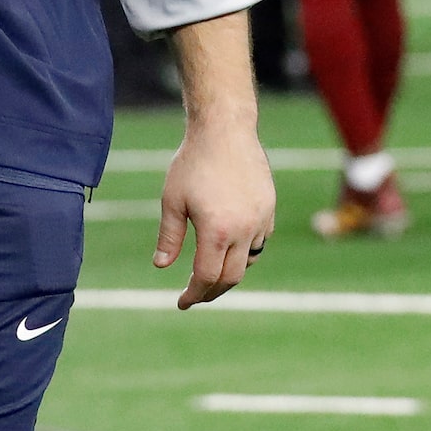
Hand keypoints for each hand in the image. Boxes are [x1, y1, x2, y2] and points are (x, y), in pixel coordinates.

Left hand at [154, 109, 274, 309]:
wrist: (224, 129)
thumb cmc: (193, 162)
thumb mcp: (172, 200)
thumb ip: (169, 237)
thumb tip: (161, 266)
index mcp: (216, 231)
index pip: (207, 277)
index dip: (194, 294)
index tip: (182, 302)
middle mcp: (243, 229)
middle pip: (231, 277)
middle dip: (212, 291)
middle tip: (196, 295)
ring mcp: (260, 219)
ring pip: (249, 260)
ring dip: (230, 272)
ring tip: (211, 272)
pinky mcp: (268, 208)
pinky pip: (260, 241)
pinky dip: (246, 252)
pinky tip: (230, 247)